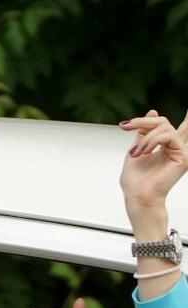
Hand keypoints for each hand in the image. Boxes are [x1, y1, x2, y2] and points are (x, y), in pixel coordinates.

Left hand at [119, 109, 187, 228]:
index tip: (124, 125)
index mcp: (164, 146)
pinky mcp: (183, 156)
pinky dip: (153, 141)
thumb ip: (144, 132)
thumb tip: (153, 110)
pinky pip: (169, 136)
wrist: (137, 197)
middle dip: (143, 122)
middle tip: (126, 127)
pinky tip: (144, 151)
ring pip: (164, 127)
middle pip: (163, 122)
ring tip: (136, 152)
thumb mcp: (136, 149)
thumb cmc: (136, 181)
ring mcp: (180, 151)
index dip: (146, 120)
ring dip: (145, 137)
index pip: (162, 125)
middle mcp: (174, 147)